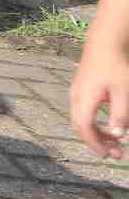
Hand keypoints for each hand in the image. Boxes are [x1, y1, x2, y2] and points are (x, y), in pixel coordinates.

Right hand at [76, 41, 128, 159]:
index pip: (84, 127)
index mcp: (84, 98)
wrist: (105, 43)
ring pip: (81, 120)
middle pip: (80, 126)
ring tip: (116, 143)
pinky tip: (108, 126)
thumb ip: (120, 114)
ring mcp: (76, 92)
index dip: (95, 144)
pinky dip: (95, 124)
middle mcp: (75, 97)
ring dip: (97, 134)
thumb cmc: (116, 66)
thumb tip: (119, 135)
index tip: (109, 155)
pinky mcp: (80, 90)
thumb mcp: (123, 91)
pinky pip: (83, 112)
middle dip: (97, 142)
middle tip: (118, 154)